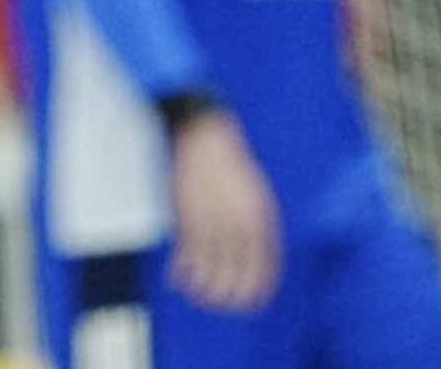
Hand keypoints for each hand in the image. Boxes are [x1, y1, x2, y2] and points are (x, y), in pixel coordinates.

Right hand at [167, 110, 280, 311]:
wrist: (203, 134)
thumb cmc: (229, 163)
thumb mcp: (255, 192)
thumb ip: (257, 223)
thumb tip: (257, 252)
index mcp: (261, 219)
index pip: (265, 268)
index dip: (257, 290)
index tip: (250, 303)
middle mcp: (239, 224)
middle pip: (237, 275)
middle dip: (229, 297)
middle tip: (220, 307)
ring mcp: (212, 221)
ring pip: (209, 269)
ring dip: (202, 289)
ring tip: (196, 298)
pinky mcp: (187, 215)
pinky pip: (185, 254)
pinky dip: (181, 270)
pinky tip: (176, 279)